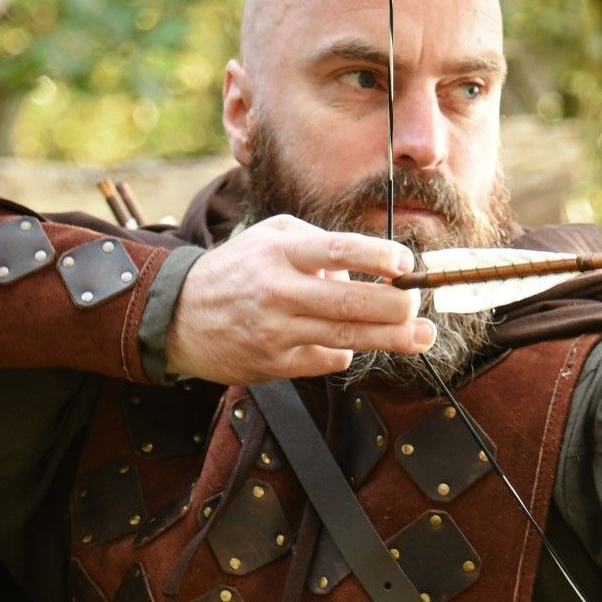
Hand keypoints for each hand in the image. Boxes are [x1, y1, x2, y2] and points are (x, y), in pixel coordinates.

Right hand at [163, 215, 436, 385]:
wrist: (179, 315)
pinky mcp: (274, 364)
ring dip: (390, 339)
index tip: (406, 264)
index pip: (337, 250)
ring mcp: (276, 331)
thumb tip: (368, 270)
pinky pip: (326, 361)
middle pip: (350, 302)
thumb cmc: (237, 270)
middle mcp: (278, 291)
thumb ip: (320, 244)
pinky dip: (345, 353)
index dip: (377, 256)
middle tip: (418, 305)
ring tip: (421, 336)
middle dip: (394, 306)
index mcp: (280, 251)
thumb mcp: (271, 237)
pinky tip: (350, 345)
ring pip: (346, 338)